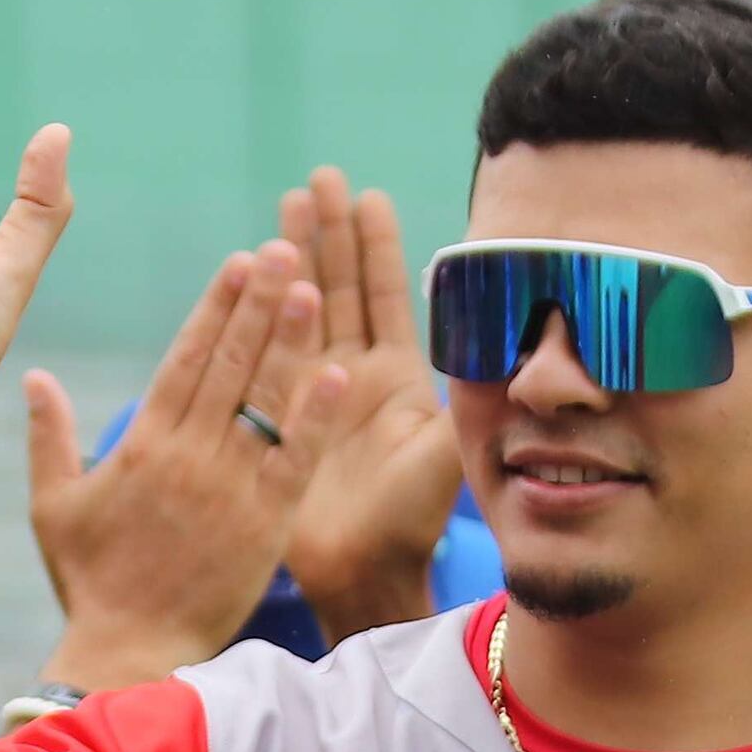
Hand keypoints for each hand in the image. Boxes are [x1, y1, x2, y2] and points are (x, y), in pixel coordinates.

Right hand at [24, 244, 344, 691]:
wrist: (126, 652)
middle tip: (286, 249)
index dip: (216, 306)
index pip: (185, 358)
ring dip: (290, 342)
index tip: (240, 261)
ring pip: (264, 401)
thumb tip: (35, 377)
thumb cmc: (88, 583)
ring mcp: (229, 488)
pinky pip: (294, 463)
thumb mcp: (53, 506)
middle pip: (230, 363)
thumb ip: (47, 437)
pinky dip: (314, 420)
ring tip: (312, 288)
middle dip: (259, 303)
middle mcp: (188, 454)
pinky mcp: (263, 526)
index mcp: (142, 444)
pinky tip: (336, 376)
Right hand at [272, 169, 460, 641]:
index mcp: (397, 378)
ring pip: (302, 309)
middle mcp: (354, 376)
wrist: (362, 573)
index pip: (388, 296)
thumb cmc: (411, 522)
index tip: (368, 195)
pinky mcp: (275, 414)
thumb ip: (464, 398)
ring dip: (294, 258)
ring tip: (286, 204)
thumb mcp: (447, 452)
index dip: (377, 246)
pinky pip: (265, 353)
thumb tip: (504, 347)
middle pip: (341, 288)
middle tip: (319, 178)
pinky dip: (258, 313)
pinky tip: (247, 274)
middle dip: (330, 232)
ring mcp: (311, 392)